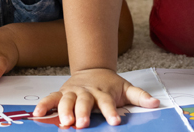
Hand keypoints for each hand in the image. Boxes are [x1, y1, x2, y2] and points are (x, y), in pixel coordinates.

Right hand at [33, 68, 158, 127]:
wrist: (92, 69)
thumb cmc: (110, 84)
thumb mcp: (127, 88)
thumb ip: (140, 97)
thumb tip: (156, 103)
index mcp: (103, 92)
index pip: (108, 103)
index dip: (111, 111)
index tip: (115, 121)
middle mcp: (86, 92)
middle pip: (84, 102)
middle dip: (82, 112)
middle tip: (81, 124)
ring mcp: (72, 92)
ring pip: (66, 100)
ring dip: (63, 110)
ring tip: (63, 122)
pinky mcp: (61, 93)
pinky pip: (51, 98)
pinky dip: (43, 105)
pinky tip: (37, 114)